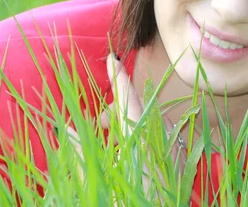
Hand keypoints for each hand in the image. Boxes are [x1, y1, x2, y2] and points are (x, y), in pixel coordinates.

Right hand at [62, 54, 186, 191]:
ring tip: (110, 138)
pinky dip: (144, 139)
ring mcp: (173, 155)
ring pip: (149, 126)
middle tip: (99, 123)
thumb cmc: (126, 202)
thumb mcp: (99, 183)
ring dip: (130, 127)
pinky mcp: (179, 167)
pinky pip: (161, 141)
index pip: (128, 101)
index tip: (112, 57)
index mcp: (140, 144)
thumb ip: (82, 156)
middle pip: (138, 113)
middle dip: (118, 110)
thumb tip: (68, 132)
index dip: (118, 78)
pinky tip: (131, 153)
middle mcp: (161, 144)